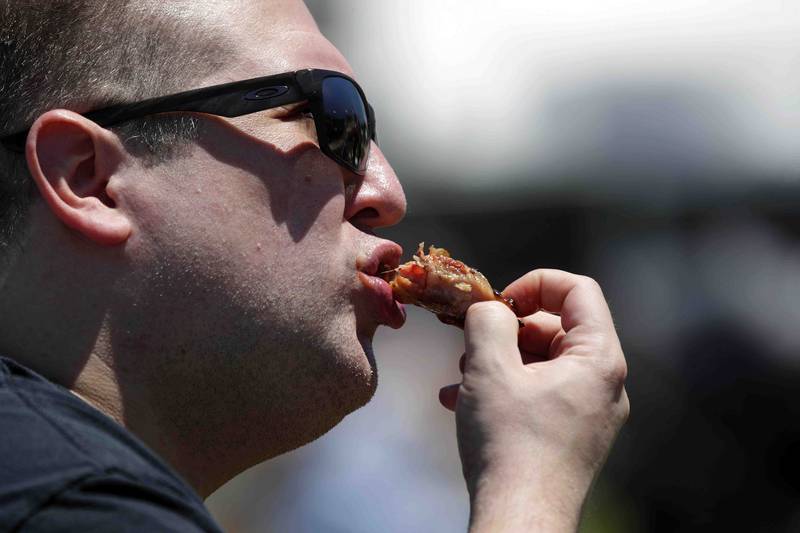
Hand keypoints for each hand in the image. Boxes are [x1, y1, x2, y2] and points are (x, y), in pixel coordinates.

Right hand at [438, 270, 628, 531]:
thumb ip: (488, 320)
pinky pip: (540, 395)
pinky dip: (505, 390)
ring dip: (498, 361)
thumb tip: (490, 310)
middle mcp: (605, 384)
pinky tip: (462, 404)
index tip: (497, 304)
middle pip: (558, 327)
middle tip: (470, 346)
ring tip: (460, 380)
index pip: (578, 289)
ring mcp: (590, 413)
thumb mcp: (489, 367)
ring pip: (543, 363)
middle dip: (508, 330)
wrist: (520, 521)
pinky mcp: (572, 437)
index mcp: (599, 358)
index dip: (534, 284)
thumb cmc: (509, 443)